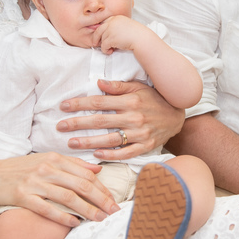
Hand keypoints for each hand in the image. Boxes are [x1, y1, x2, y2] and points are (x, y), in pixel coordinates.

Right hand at [0, 152, 115, 226]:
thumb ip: (72, 164)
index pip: (86, 174)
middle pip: (81, 186)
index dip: (102, 188)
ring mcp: (34, 183)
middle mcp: (46, 169)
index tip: (114, 200)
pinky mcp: (23, 197)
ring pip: (68, 198)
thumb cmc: (20, 169)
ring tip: (100, 219)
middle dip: (101, 200)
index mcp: (54, 158)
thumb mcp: (46, 160)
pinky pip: (48, 209)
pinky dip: (64, 216)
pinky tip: (76, 223)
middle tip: (115, 212)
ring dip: (87, 210)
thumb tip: (97, 170)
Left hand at [58, 80, 183, 160]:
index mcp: (130, 100)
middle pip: (100, 121)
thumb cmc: (155, 98)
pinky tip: (96, 155)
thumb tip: (98, 82)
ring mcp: (140, 134)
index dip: (79, 104)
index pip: (99, 102)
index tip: (63, 106)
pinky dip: (111, 155)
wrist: (178, 115)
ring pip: (110, 139)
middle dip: (77, 124)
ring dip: (89, 142)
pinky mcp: (146, 146)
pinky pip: (126, 153)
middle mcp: (134, 117)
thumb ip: (118, 86)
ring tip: (71, 143)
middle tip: (60, 127)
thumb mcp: (139, 87)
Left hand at [95, 16, 147, 54]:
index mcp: (116, 18)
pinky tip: (111, 51)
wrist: (142, 39)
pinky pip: (103, 46)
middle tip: (96, 43)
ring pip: (101, 39)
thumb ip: (116, 27)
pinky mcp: (111, 39)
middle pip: (98, 30)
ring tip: (110, 49)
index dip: (101, 30)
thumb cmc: (137, 34)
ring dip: (104, 46)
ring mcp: (111, 30)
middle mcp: (112, 22)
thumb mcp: (126, 26)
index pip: (104, 23)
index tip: (100, 36)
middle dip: (96, 37)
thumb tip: (107, 33)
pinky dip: (105, 50)